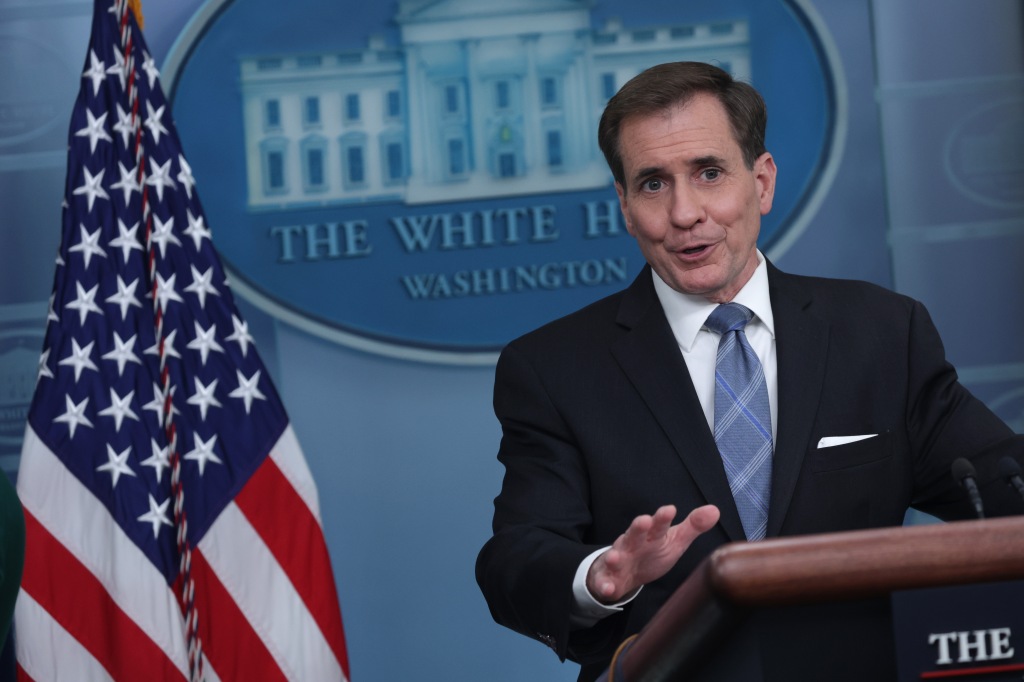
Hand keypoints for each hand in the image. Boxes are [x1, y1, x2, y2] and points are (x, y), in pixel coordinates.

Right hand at [586, 504, 719, 603]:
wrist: (623, 572)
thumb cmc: (652, 552)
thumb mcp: (674, 540)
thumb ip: (693, 526)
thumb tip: (715, 510)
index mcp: (650, 535)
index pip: (658, 525)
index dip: (663, 518)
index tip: (670, 510)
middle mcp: (632, 544)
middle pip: (634, 535)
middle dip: (638, 528)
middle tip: (643, 520)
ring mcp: (618, 561)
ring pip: (615, 557)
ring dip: (614, 556)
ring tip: (615, 556)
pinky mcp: (608, 579)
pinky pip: (605, 582)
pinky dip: (605, 585)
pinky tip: (607, 588)